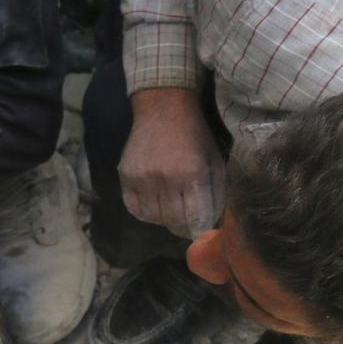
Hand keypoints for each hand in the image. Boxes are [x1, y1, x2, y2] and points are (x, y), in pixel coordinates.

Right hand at [118, 87, 226, 238]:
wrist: (163, 110)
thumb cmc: (195, 137)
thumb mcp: (214, 162)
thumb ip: (216, 193)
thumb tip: (213, 224)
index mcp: (193, 174)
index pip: (196, 219)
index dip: (200, 231)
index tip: (202, 233)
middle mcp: (166, 179)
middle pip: (173, 221)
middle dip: (183, 228)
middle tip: (186, 225)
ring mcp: (142, 178)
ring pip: (153, 218)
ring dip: (164, 220)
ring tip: (170, 211)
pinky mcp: (126, 175)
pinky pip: (133, 207)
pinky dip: (145, 212)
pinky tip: (154, 206)